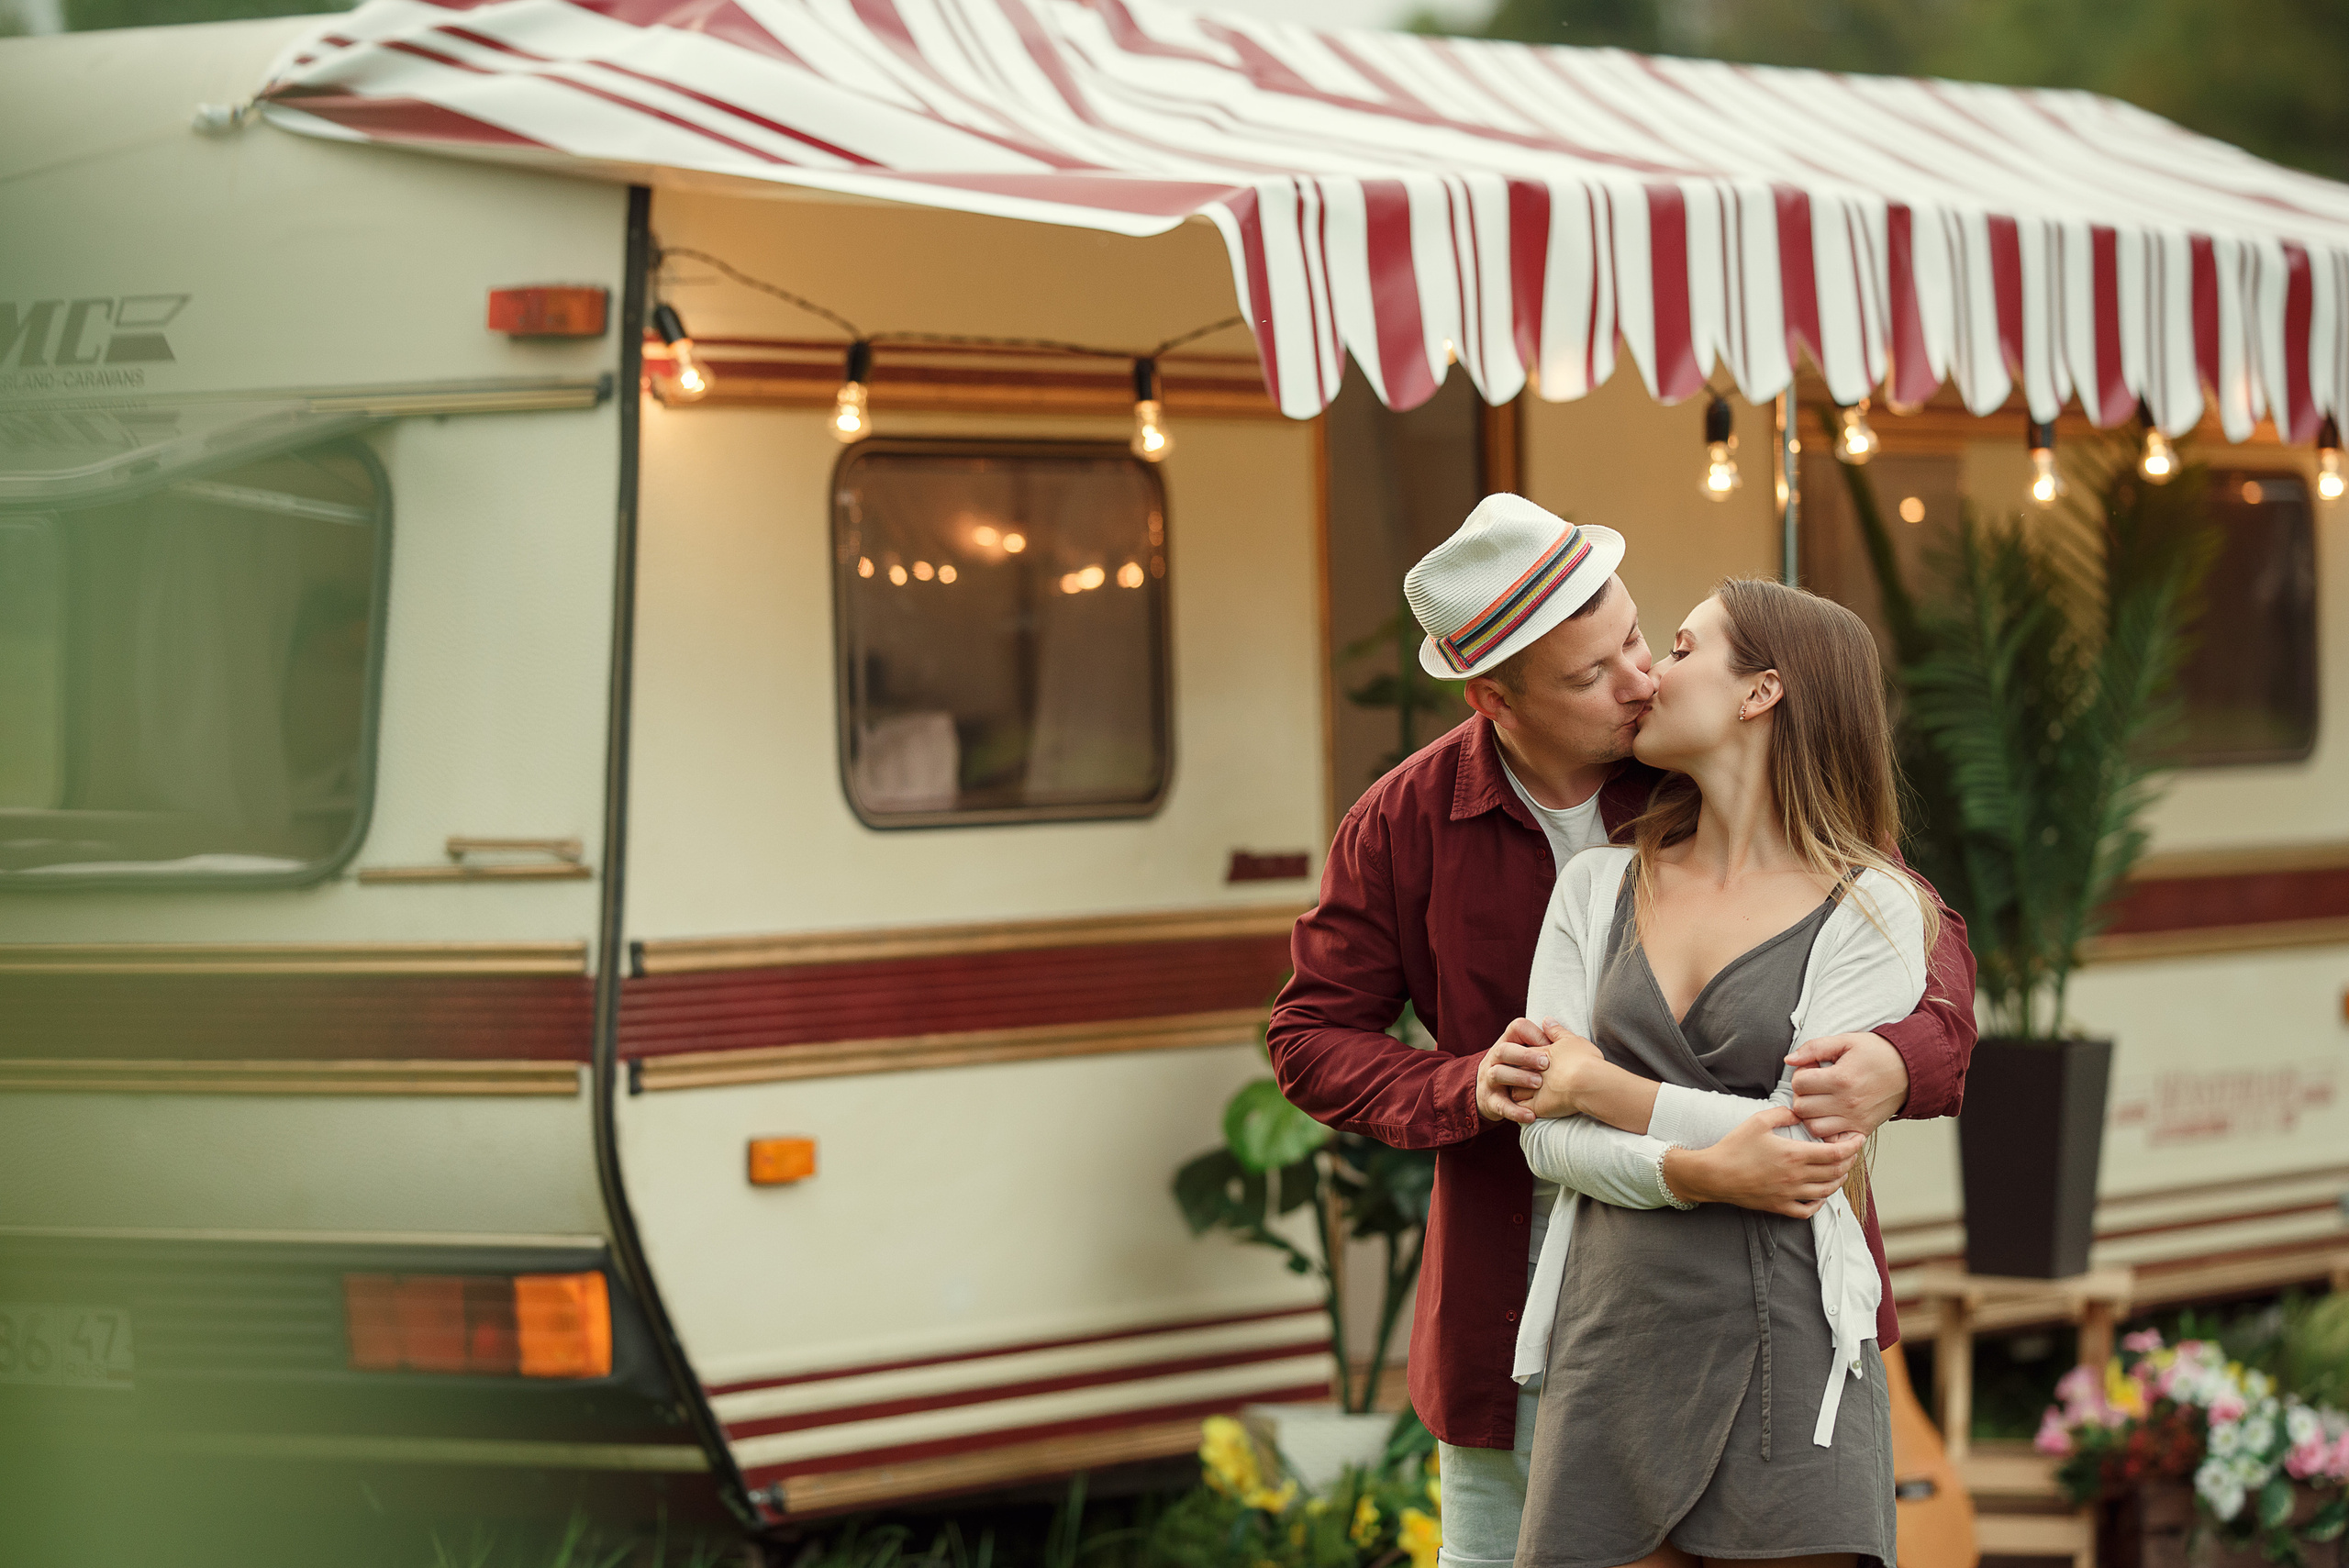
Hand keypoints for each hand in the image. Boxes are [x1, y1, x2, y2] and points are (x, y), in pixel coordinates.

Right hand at [1476, 1019, 1550, 1124]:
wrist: (1487, 1094)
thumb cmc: (1515, 1069)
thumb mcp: (1523, 1053)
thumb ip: (1540, 1043)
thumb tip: (1559, 1032)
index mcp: (1506, 1043)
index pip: (1516, 1028)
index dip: (1534, 1034)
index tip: (1551, 1044)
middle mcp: (1494, 1059)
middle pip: (1504, 1050)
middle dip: (1525, 1056)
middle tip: (1546, 1063)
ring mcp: (1489, 1080)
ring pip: (1498, 1074)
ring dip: (1519, 1078)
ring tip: (1539, 1084)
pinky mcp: (1490, 1101)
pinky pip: (1500, 1105)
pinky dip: (1515, 1111)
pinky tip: (1531, 1115)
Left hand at [1518, 1021, 1607, 1118]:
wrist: (1588, 1082)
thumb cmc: (1584, 1060)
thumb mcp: (1572, 1040)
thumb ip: (1556, 1031)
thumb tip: (1545, 1019)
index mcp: (1540, 1054)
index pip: (1523, 1055)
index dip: (1525, 1059)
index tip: (1530, 1064)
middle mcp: (1532, 1071)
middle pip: (1515, 1072)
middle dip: (1516, 1075)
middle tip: (1524, 1080)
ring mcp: (1533, 1090)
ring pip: (1515, 1091)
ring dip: (1518, 1092)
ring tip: (1525, 1096)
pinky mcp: (1537, 1107)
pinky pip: (1522, 1109)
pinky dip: (1522, 1110)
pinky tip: (1527, 1111)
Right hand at [1661, 1105, 1861, 1217]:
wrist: (1714, 1175)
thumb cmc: (1734, 1147)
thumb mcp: (1758, 1121)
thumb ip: (1783, 1113)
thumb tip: (1800, 1112)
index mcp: (1795, 1155)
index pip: (1836, 1153)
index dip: (1852, 1146)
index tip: (1857, 1138)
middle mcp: (1797, 1177)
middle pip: (1836, 1172)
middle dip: (1849, 1161)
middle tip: (1851, 1152)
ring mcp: (1789, 1195)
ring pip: (1826, 1192)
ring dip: (1839, 1180)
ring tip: (1840, 1170)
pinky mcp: (1779, 1206)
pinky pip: (1808, 1210)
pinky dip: (1820, 1203)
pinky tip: (1819, 1194)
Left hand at [1785, 1032, 1910, 1138]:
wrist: (1910, 1069)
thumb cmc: (1878, 1053)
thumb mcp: (1846, 1041)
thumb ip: (1814, 1048)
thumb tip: (1789, 1059)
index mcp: (1841, 1078)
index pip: (1799, 1083)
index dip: (1801, 1074)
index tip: (1812, 1070)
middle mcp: (1847, 1103)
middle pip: (1801, 1108)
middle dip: (1802, 1095)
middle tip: (1815, 1086)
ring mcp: (1854, 1120)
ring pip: (1813, 1127)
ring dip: (1811, 1115)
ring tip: (1820, 1101)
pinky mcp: (1862, 1130)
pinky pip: (1833, 1140)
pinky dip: (1827, 1131)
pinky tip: (1830, 1117)